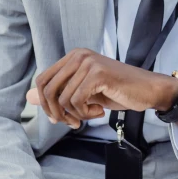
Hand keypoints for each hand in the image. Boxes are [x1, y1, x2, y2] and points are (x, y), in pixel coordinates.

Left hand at [26, 48, 177, 127]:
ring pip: (62, 98)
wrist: (148, 90)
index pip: (43, 80)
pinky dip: (85, 113)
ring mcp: (88, 63)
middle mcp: (78, 55)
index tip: (58, 118)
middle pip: (47, 88)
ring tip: (91, 115)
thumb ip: (58, 94)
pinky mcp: (97, 73)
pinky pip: (76, 101)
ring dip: (75, 114)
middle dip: (56, 112)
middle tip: (73, 123)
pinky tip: (99, 112)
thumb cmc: (118, 91)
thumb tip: (29, 97)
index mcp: (73, 57)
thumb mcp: (84, 94)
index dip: (45, 103)